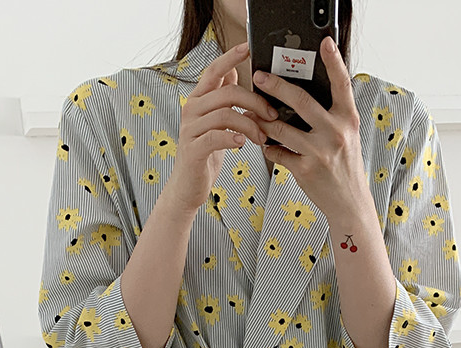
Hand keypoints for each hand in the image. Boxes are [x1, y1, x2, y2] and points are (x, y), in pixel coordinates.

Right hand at [168, 40, 278, 213]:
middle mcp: (192, 109)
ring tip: (261, 137)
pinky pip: (216, 136)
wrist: (188, 186)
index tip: (248, 47)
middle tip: (271, 115)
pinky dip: (232, 138)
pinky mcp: (193, 148)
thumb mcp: (216, 122)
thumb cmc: (205, 154)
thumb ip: (222, 98)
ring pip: (225, 114)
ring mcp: (191, 129)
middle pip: (227, 92)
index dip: (231, 57)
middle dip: (255, 102)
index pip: (214, 71)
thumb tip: (235, 72)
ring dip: (249, 124)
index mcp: (199, 100)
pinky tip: (242, 143)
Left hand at [253, 36, 367, 221]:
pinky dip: (269, 148)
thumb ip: (331, 115)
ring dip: (262, 121)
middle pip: (301, 101)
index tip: (324, 42)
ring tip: (252, 114)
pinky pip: (279, 153)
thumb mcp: (346, 136)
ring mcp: (320, 152)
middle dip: (276, 86)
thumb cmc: (345, 166)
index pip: (342, 84)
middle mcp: (336, 132)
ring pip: (281, 129)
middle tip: (259, 77)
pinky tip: (265, 144)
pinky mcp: (306, 170)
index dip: (334, 61)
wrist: (349, 203)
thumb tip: (304, 94)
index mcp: (347, 119)